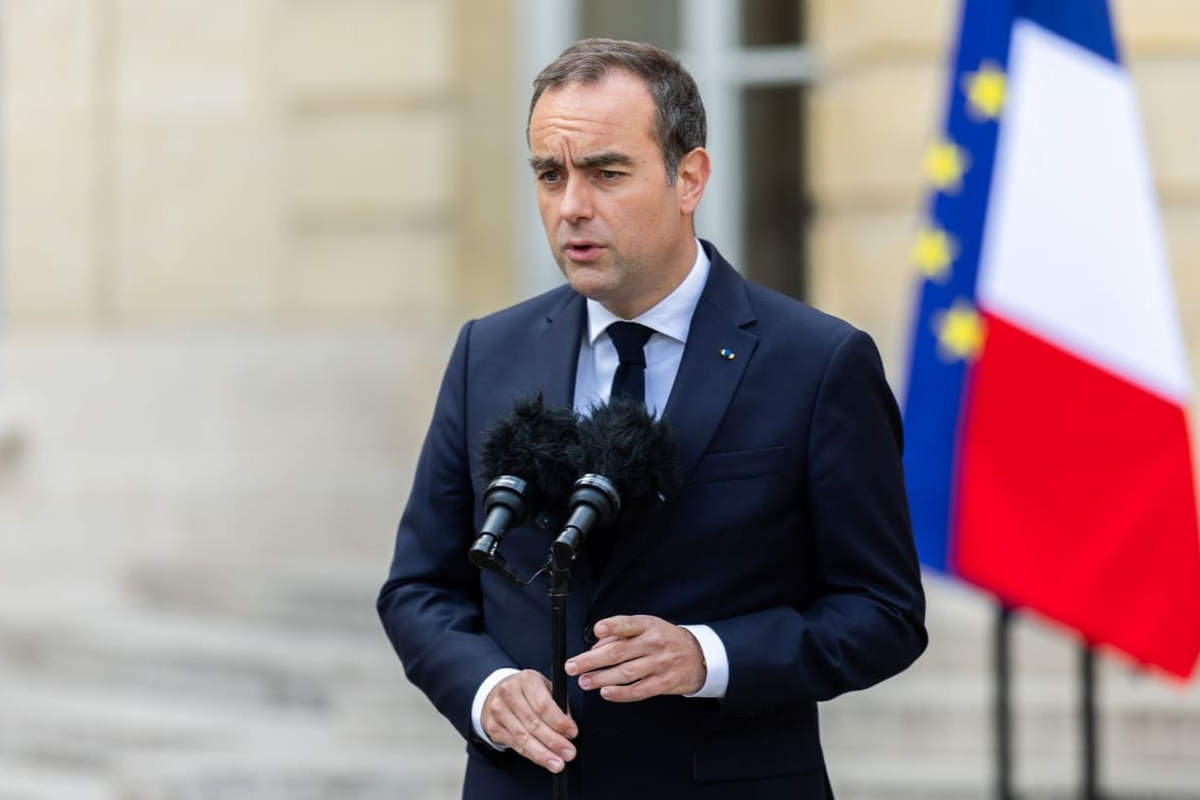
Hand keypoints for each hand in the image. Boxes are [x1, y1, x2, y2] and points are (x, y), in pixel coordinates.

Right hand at [480, 669, 577, 772]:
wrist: (496, 691)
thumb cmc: (527, 691)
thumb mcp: (545, 688)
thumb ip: (558, 706)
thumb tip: (568, 730)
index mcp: (527, 680)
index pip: (543, 705)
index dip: (559, 722)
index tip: (572, 733)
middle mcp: (509, 693)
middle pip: (534, 723)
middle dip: (554, 742)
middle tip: (569, 753)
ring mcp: (498, 710)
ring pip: (523, 737)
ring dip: (543, 754)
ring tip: (558, 763)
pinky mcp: (493, 726)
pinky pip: (515, 745)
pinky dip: (532, 755)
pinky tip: (543, 760)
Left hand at [564, 615, 705, 701]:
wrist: (698, 656)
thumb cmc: (665, 640)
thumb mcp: (647, 627)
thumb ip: (621, 635)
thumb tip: (596, 646)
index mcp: (647, 626)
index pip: (627, 624)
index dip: (612, 627)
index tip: (596, 630)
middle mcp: (653, 644)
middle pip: (619, 652)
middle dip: (591, 660)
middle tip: (573, 666)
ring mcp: (659, 664)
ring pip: (625, 673)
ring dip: (601, 678)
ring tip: (584, 681)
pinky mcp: (663, 683)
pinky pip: (638, 691)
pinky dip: (620, 693)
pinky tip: (606, 692)